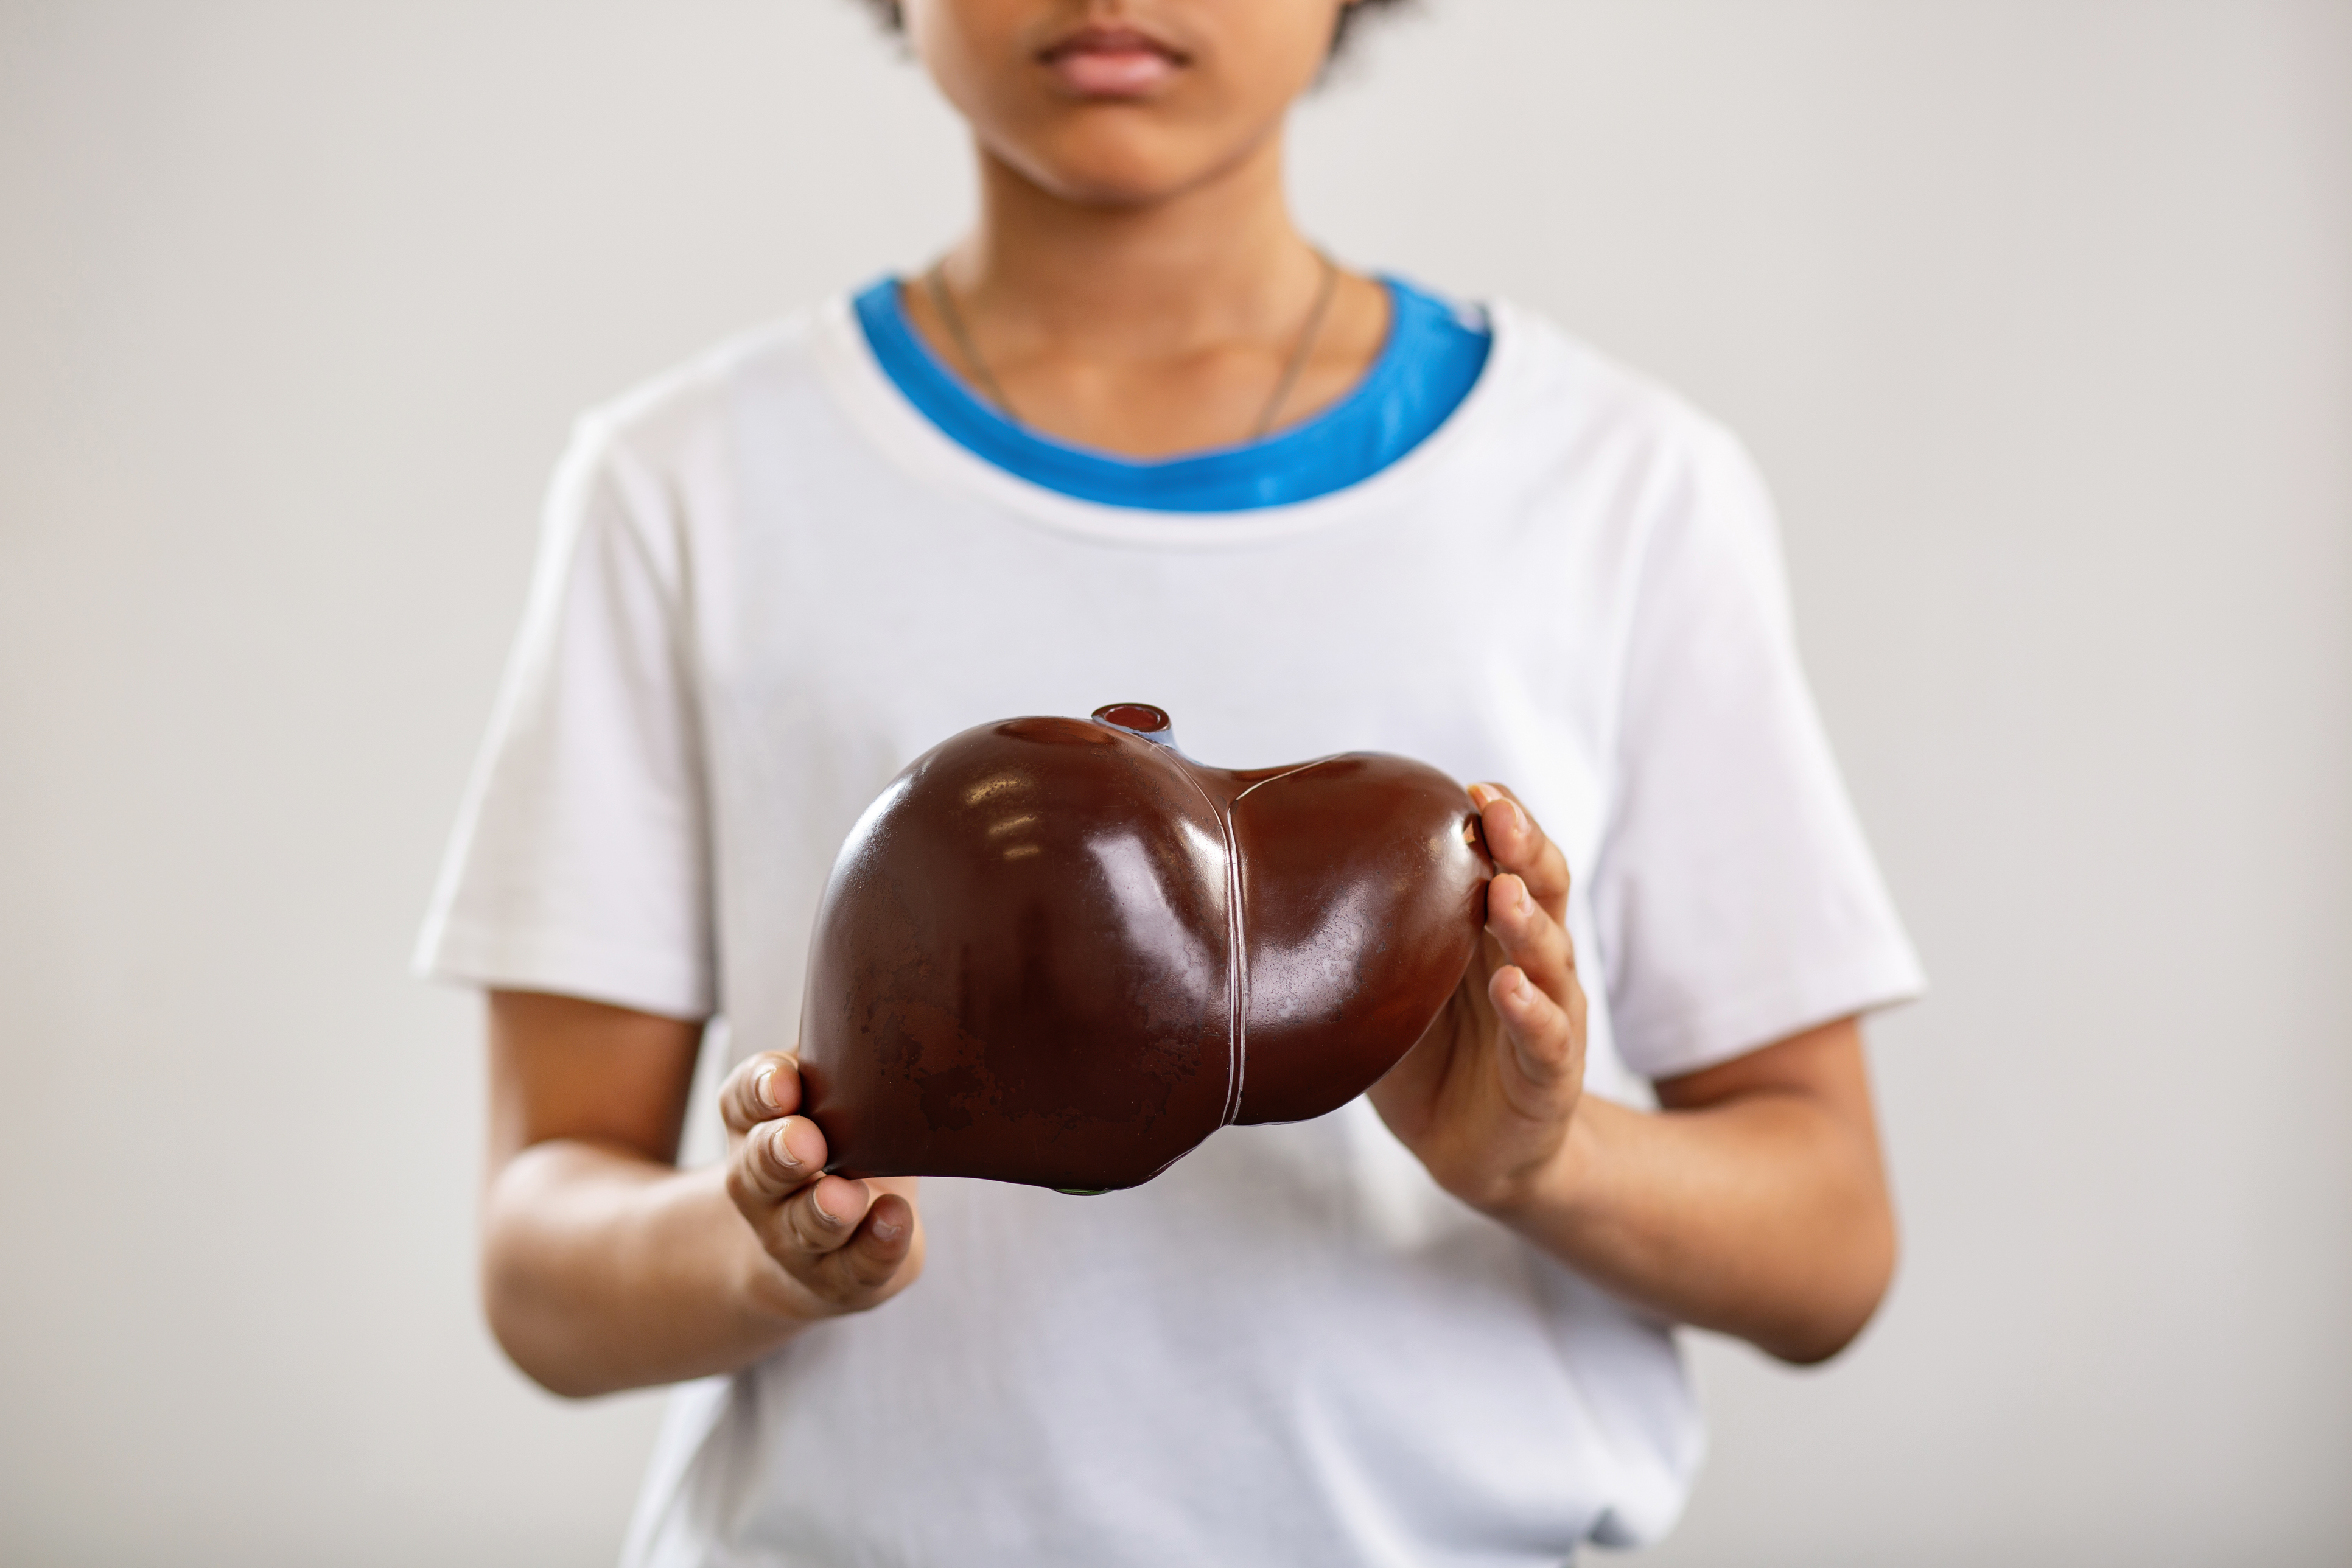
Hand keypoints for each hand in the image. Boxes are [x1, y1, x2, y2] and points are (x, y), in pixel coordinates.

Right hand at [719, 1052, 924, 1319]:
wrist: (826, 1244)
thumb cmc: (844, 1136)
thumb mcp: (832, 1089)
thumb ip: (848, 1051)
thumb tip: (903, 983)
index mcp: (759, 1121)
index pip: (744, 1099)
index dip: (760, 1090)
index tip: (784, 1083)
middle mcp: (764, 1183)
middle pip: (759, 1168)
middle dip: (780, 1154)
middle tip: (804, 1142)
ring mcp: (797, 1236)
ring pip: (801, 1226)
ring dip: (823, 1211)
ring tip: (846, 1196)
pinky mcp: (840, 1277)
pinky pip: (854, 1267)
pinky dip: (875, 1246)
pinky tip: (895, 1222)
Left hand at [1369, 783, 1589, 1213]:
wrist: (1470, 1150)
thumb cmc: (1427, 1058)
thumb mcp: (1388, 992)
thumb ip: (1361, 944)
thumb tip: (1269, 892)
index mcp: (1494, 931)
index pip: (1511, 861)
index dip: (1502, 823)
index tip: (1471, 788)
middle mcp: (1532, 961)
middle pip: (1542, 890)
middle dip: (1522, 847)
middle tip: (1495, 813)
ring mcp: (1550, 1015)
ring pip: (1550, 957)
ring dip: (1526, 920)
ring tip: (1502, 891)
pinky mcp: (1550, 1074)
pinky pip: (1547, 1038)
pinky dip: (1531, 1010)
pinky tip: (1510, 986)